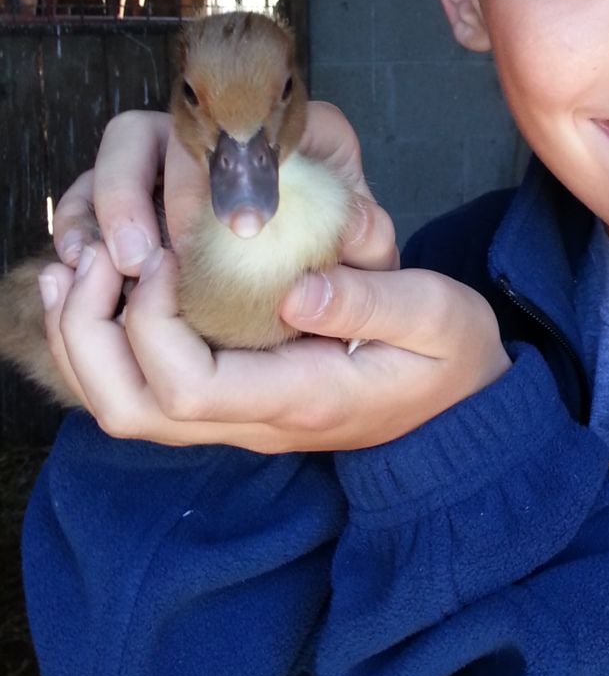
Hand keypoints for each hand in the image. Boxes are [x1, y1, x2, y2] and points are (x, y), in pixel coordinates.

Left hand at [38, 104, 508, 450]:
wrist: (460, 411)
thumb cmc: (451, 356)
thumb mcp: (437, 316)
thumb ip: (371, 301)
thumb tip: (293, 288)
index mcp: (300, 398)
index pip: (188, 387)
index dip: (155, 321)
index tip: (172, 254)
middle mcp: (253, 420)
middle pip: (130, 409)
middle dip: (92, 330)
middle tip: (100, 256)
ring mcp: (235, 417)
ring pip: (121, 406)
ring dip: (83, 335)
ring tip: (80, 264)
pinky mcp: (229, 397)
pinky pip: (139, 386)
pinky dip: (101, 337)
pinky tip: (98, 281)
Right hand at [50, 103, 394, 272]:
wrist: (326, 295)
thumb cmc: (350, 265)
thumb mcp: (370, 252)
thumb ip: (368, 236)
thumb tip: (356, 224)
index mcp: (294, 127)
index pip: (252, 115)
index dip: (232, 168)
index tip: (235, 231)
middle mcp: (228, 128)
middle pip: (172, 127)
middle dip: (152, 190)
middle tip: (152, 258)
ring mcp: (176, 157)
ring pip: (123, 148)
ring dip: (110, 206)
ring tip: (123, 267)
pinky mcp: (137, 195)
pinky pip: (92, 194)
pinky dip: (82, 225)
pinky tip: (84, 269)